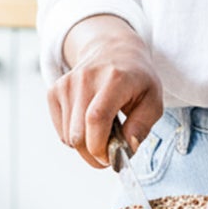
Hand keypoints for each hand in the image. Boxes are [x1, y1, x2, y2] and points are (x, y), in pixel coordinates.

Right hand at [47, 15, 163, 169]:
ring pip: (68, 137)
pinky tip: (88, 124)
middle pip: (78, 134)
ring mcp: (67, 84)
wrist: (112, 50)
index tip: (111, 159)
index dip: (100, 147)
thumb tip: (128, 149)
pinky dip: (74, 137)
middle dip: (93, 155)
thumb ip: (142, 126)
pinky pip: (61, 131)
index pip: (96, 119)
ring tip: (102, 132)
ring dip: (85, 146)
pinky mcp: (54, 91)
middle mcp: (86, 79)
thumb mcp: (153, 99)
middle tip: (108, 154)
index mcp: (114, 79)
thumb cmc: (136, 78)